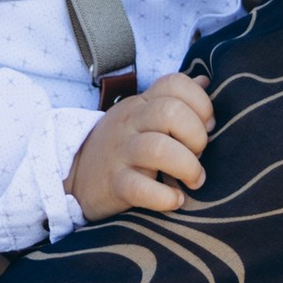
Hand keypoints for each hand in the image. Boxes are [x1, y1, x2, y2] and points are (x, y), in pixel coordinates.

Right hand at [70, 71, 213, 220]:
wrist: (75, 177)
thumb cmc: (121, 146)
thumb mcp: (141, 115)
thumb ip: (172, 99)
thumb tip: (204, 82)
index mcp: (141, 103)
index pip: (174, 83)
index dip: (201, 102)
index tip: (207, 126)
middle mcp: (130, 123)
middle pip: (170, 112)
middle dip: (196, 135)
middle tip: (199, 154)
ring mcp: (121, 153)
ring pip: (159, 148)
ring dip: (187, 166)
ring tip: (194, 180)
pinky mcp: (115, 185)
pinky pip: (141, 189)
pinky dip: (166, 197)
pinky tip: (175, 200)